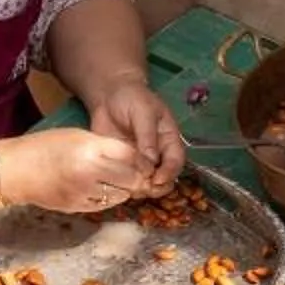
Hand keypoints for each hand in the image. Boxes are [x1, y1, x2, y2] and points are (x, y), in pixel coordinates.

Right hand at [5, 126, 153, 217]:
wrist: (15, 170)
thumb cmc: (45, 146)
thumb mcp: (78, 136)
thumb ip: (105, 147)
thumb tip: (132, 158)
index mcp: (90, 150)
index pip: (131, 156)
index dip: (142, 159)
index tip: (144, 160)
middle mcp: (90, 174)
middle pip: (131, 179)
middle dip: (137, 176)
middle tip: (135, 172)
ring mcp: (84, 194)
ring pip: (121, 195)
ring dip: (124, 188)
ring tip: (117, 180)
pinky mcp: (78, 208)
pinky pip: (105, 205)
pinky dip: (109, 198)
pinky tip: (102, 189)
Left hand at [91, 72, 184, 193]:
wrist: (108, 95)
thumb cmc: (132, 98)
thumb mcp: (143, 112)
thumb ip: (147, 137)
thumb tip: (150, 163)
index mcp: (168, 140)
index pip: (175, 161)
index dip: (169, 173)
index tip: (157, 180)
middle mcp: (157, 154)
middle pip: (164, 178)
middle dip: (156, 187)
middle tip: (142, 189)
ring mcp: (140, 161)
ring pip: (146, 183)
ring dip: (139, 189)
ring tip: (128, 188)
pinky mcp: (123, 164)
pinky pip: (126, 180)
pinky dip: (123, 186)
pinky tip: (116, 185)